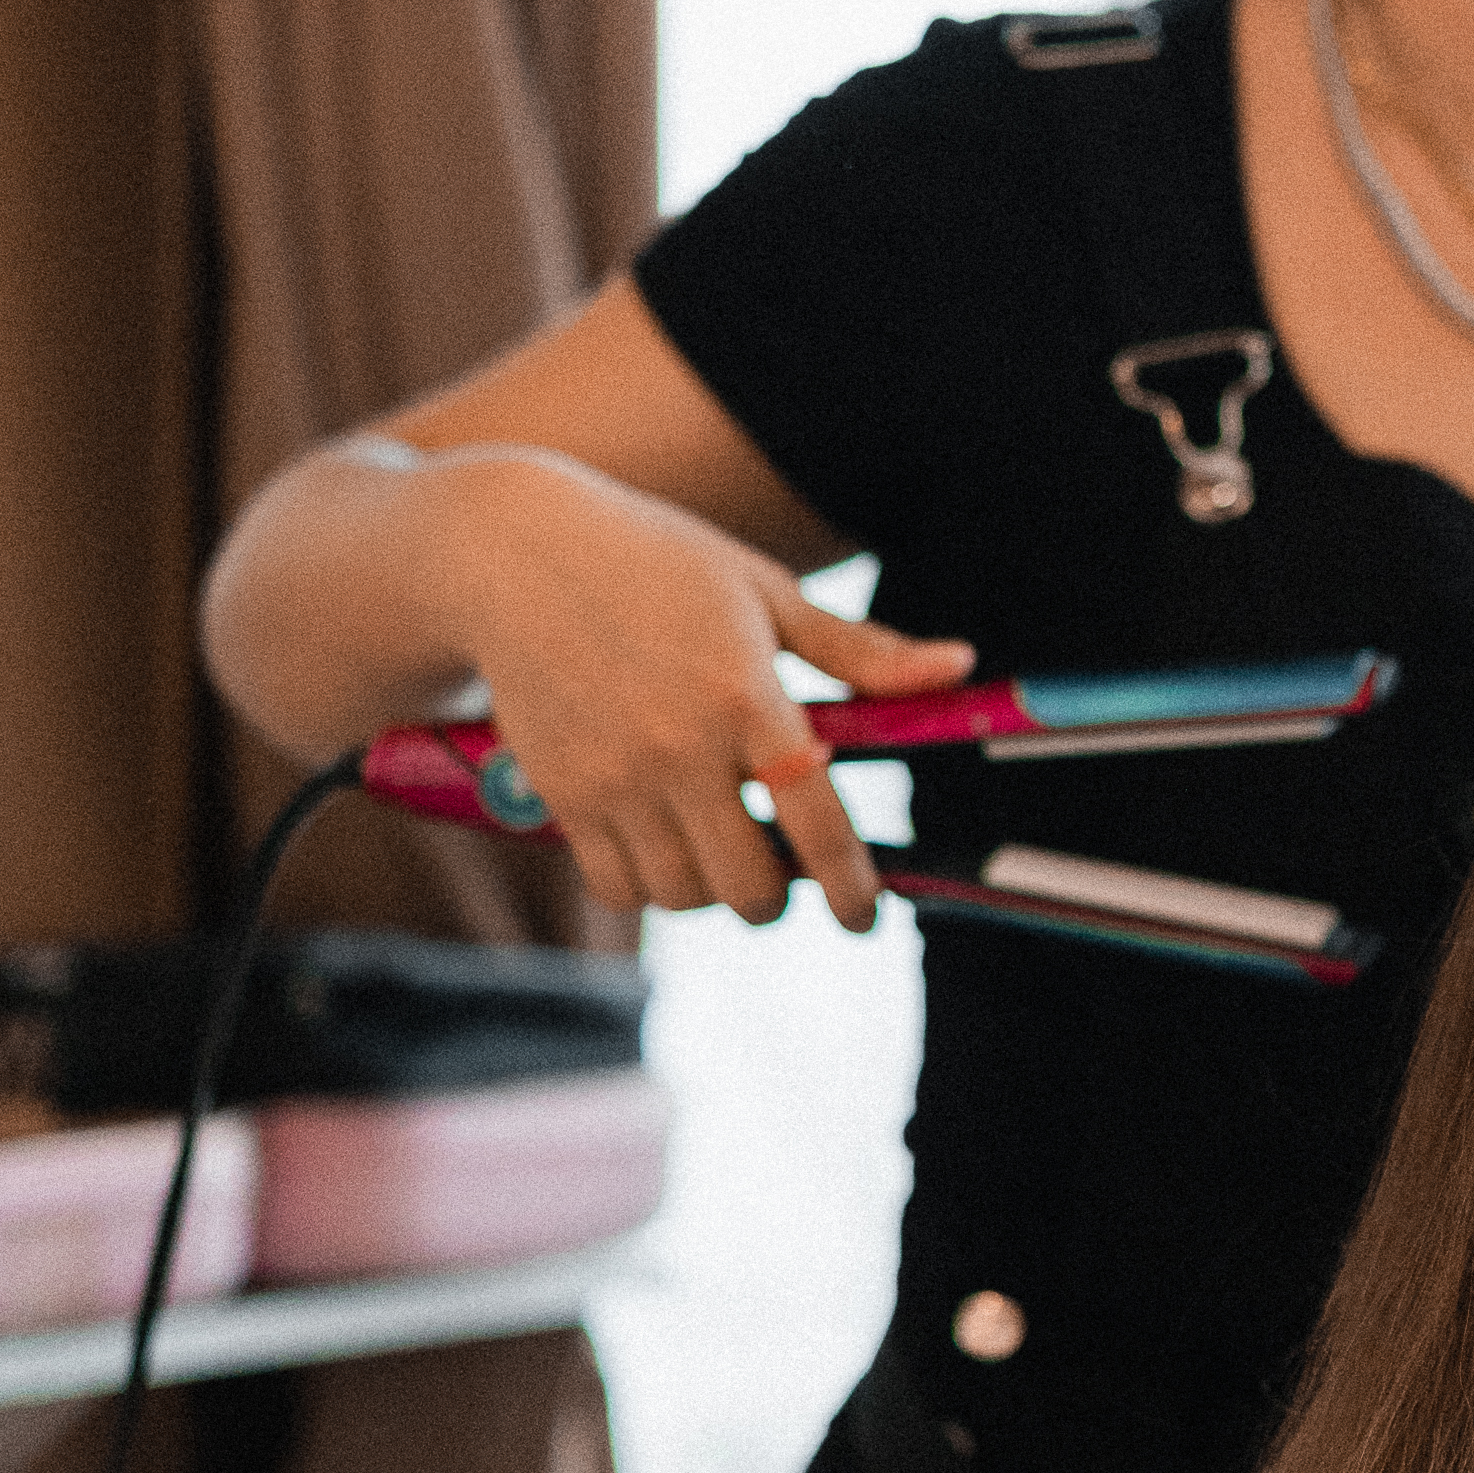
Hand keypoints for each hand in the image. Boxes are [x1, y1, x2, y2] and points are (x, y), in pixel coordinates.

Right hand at [456, 459, 979, 926]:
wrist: (514, 555)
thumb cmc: (659, 564)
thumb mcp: (764, 591)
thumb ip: (859, 651)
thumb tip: (959, 667)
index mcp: (748, 694)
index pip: (816, 821)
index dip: (849, 886)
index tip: (862, 917)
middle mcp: (681, 747)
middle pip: (748, 887)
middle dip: (775, 895)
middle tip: (778, 869)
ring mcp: (616, 778)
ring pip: (683, 897)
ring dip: (712, 892)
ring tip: (718, 847)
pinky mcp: (561, 795)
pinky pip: (618, 888)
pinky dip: (649, 886)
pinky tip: (662, 843)